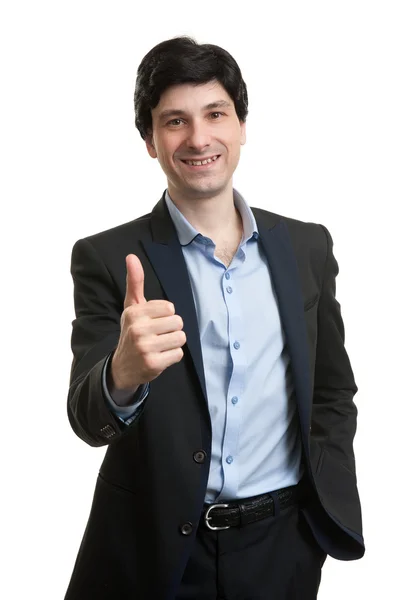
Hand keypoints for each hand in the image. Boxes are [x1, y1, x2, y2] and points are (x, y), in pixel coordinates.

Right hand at [110, 254, 185, 390]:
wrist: (122, 367)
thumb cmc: (132, 331)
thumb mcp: (131, 307)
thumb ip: (135, 282)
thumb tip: (131, 256)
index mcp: (134, 312)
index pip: (170, 307)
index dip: (166, 315)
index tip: (153, 322)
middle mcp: (137, 329)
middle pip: (178, 322)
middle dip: (171, 329)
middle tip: (157, 336)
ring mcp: (145, 347)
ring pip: (181, 338)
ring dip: (173, 343)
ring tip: (159, 346)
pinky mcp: (153, 364)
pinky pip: (178, 353)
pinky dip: (172, 356)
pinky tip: (160, 357)